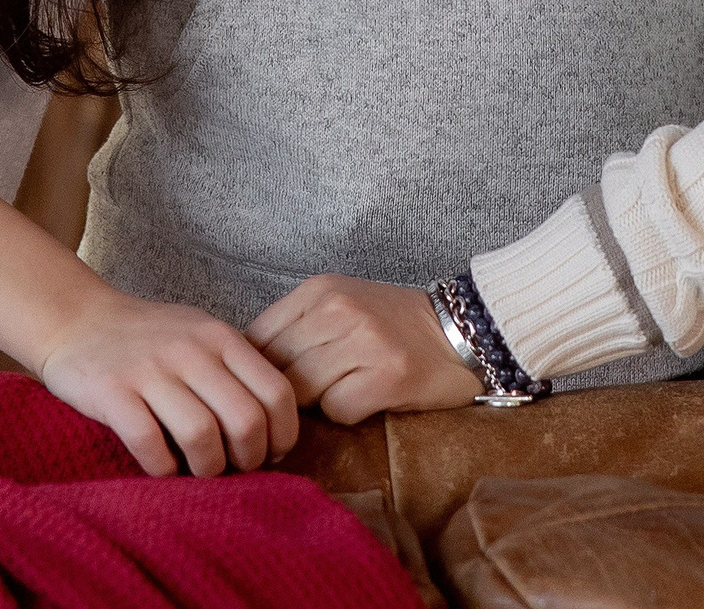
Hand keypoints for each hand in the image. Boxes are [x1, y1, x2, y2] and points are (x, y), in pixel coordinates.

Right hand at [39, 287, 299, 477]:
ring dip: (207, 469)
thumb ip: (237, 372)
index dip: (283, 435)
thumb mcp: (202, 338)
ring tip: (199, 472)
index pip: (277, 392)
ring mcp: (151, 370)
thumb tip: (274, 434)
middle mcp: (191, 350)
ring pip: (202, 436)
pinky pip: (150, 444)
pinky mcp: (113, 392)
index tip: (270, 455)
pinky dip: (163, 468)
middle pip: (246, 420)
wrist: (78, 319)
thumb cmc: (150, 340)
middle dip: (248, 460)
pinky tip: (163, 467)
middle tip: (235, 470)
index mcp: (221, 337)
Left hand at [247, 275, 478, 423]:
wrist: (459, 330)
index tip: (270, 387)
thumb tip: (244, 369)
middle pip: (276, 369)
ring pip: (302, 391)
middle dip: (282, 393)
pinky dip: (345, 414)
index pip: (257, 338)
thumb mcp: (338, 305)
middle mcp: (337, 309)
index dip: (258, 371)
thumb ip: (295, 327)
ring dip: (314, 404)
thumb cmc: (390, 323)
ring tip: (338, 395)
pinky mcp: (387, 376)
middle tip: (303, 402)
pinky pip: (337, 411)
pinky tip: (366, 399)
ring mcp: (363, 341)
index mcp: (319, 289)